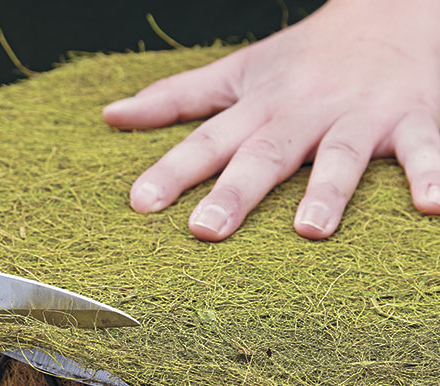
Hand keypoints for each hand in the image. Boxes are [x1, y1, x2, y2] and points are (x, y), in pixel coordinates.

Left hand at [103, 0, 439, 240]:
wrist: (391, 8)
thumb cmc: (303, 57)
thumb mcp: (236, 73)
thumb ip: (174, 99)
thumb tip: (111, 115)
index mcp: (259, 106)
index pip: (206, 141)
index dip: (172, 171)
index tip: (140, 204)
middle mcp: (303, 112)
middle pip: (265, 153)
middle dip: (236, 192)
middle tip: (206, 230)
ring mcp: (359, 115)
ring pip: (341, 155)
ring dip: (327, 191)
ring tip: (310, 231)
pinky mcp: (413, 118)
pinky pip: (424, 149)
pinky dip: (432, 174)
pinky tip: (433, 206)